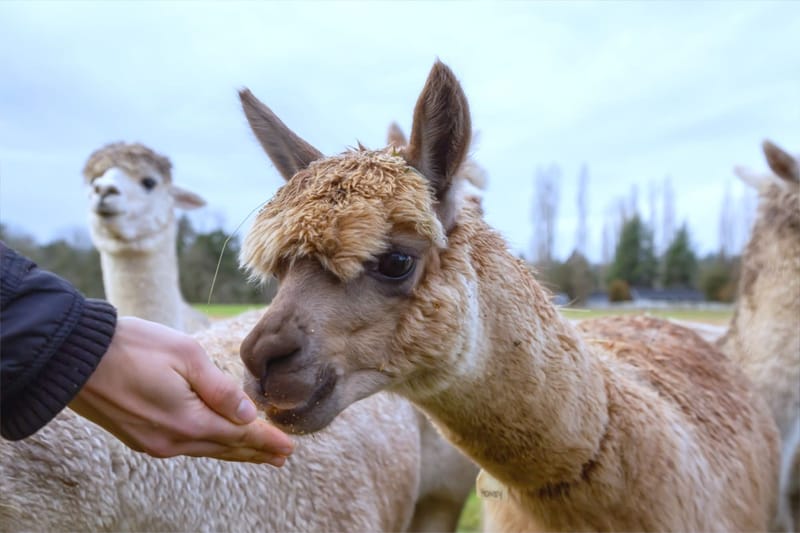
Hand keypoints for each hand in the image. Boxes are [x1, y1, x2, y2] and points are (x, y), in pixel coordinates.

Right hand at [69, 316, 294, 465]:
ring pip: (205, 449)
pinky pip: (185, 446)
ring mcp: (153, 443)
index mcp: (187, 422)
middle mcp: (171, 441)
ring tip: (257, 455)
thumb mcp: (186, 357)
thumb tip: (248, 416)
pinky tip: (216, 442)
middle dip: (256, 451)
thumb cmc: (134, 347)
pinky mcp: (139, 437)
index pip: (239, 435)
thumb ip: (220, 389)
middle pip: (225, 448)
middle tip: (282, 456)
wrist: (74, 357)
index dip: (267, 440)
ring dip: (234, 451)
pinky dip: (209, 445)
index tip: (290, 447)